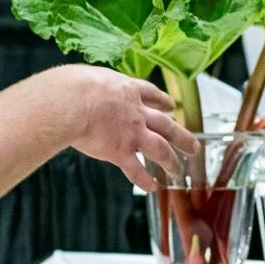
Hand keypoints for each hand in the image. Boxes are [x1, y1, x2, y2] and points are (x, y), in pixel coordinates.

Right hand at [56, 66, 195, 190]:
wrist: (71, 103)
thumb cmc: (71, 86)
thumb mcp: (87, 76)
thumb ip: (93, 84)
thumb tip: (82, 85)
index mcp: (127, 90)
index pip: (151, 94)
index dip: (163, 101)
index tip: (171, 106)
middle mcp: (136, 113)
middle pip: (166, 125)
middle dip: (182, 137)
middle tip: (193, 146)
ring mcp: (131, 133)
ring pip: (160, 149)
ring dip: (170, 161)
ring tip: (177, 170)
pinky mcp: (119, 152)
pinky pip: (136, 170)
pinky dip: (144, 180)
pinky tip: (151, 187)